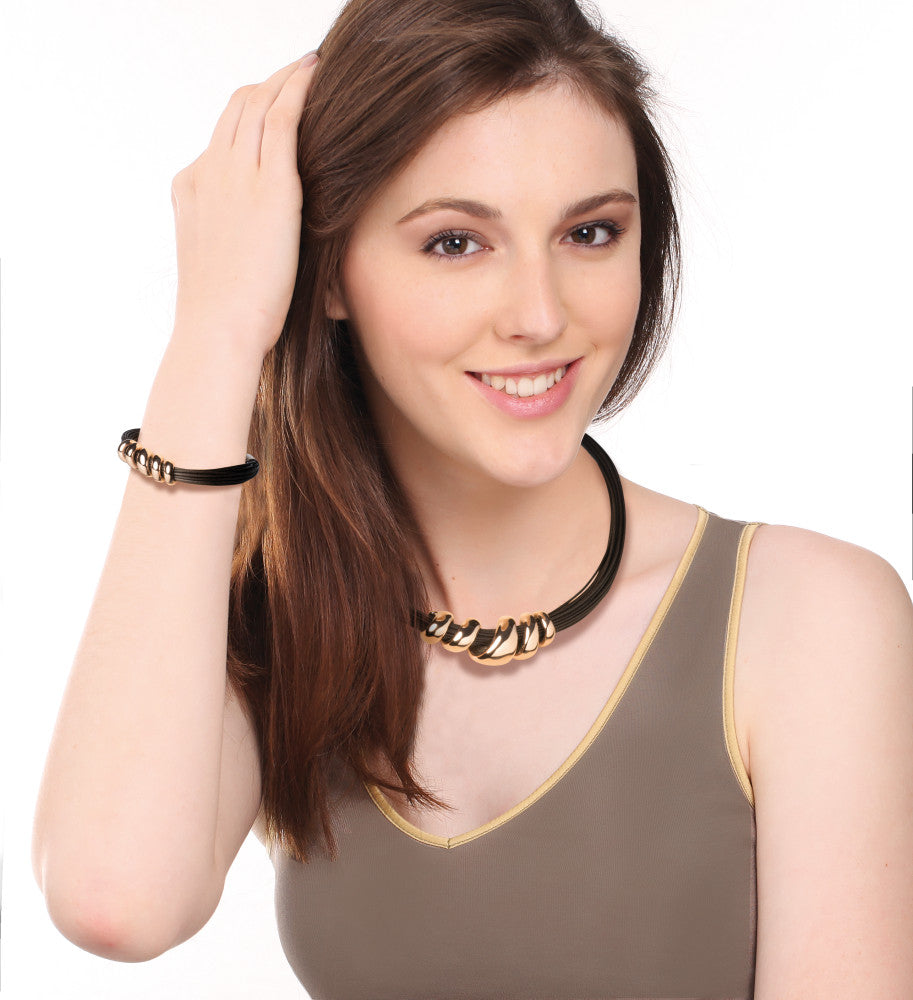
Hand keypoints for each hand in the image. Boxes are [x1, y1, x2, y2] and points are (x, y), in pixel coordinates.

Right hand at [169, 54, 318, 359]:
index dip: (249, 112)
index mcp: (191, 189)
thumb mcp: (222, 266)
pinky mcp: (270, 185)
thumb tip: (265, 247)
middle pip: (236, 109)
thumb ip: (238, 241)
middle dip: (266, 86)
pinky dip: (298, 89)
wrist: (218, 330)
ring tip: (311, 67)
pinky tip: (317, 74)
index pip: (223, 135)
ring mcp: (235, 174)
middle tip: (298, 73)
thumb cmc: (227, 317)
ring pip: (257, 104)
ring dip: (284, 80)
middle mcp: (208, 172)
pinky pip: (282, 118)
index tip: (273, 104)